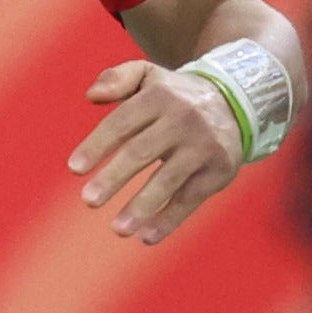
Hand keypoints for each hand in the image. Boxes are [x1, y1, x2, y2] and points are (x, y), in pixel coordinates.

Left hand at [70, 61, 253, 244]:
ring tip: (117, 229)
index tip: (75, 169)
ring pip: (168, 180)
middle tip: (88, 201)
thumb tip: (90, 96)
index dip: (97, 145)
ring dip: (142, 207)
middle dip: (113, 178)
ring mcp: (203, 146)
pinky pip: (190, 198)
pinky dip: (170, 219)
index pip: (122, 122)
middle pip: (142, 152)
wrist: (236, 103)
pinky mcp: (218, 170)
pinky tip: (147, 237)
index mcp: (159, 95)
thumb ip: (116, 78)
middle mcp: (183, 119)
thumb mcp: (148, 75)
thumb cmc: (175, 96)